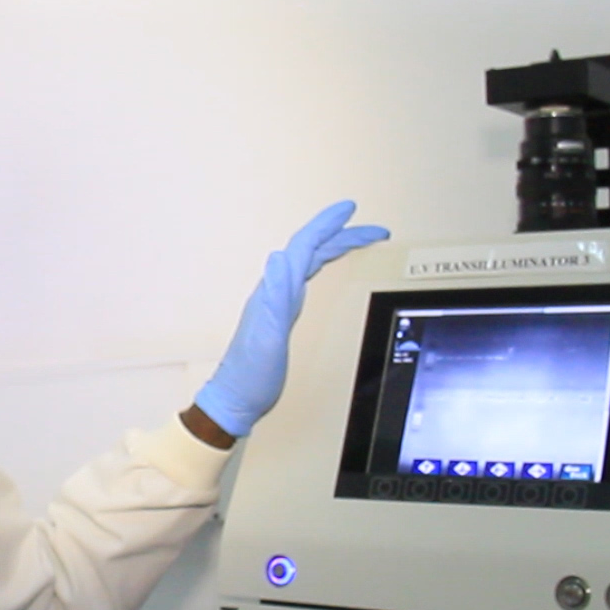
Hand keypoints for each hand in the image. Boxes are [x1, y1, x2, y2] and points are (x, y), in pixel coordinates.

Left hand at [193, 200, 388, 437]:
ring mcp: (277, 302)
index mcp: (275, 291)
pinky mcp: (281, 315)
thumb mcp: (268, 338)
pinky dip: (322, 267)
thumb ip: (274, 298)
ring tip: (358, 241)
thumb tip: (278, 257)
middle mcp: (275, 291)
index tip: (351, 209)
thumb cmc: (252, 375)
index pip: (303, 247)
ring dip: (334, 247)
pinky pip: (305, 279)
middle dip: (342, 235)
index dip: (326, 225)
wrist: (234, 399)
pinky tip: (325, 271)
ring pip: (309, 263)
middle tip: (375, 230)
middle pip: (310, 251)